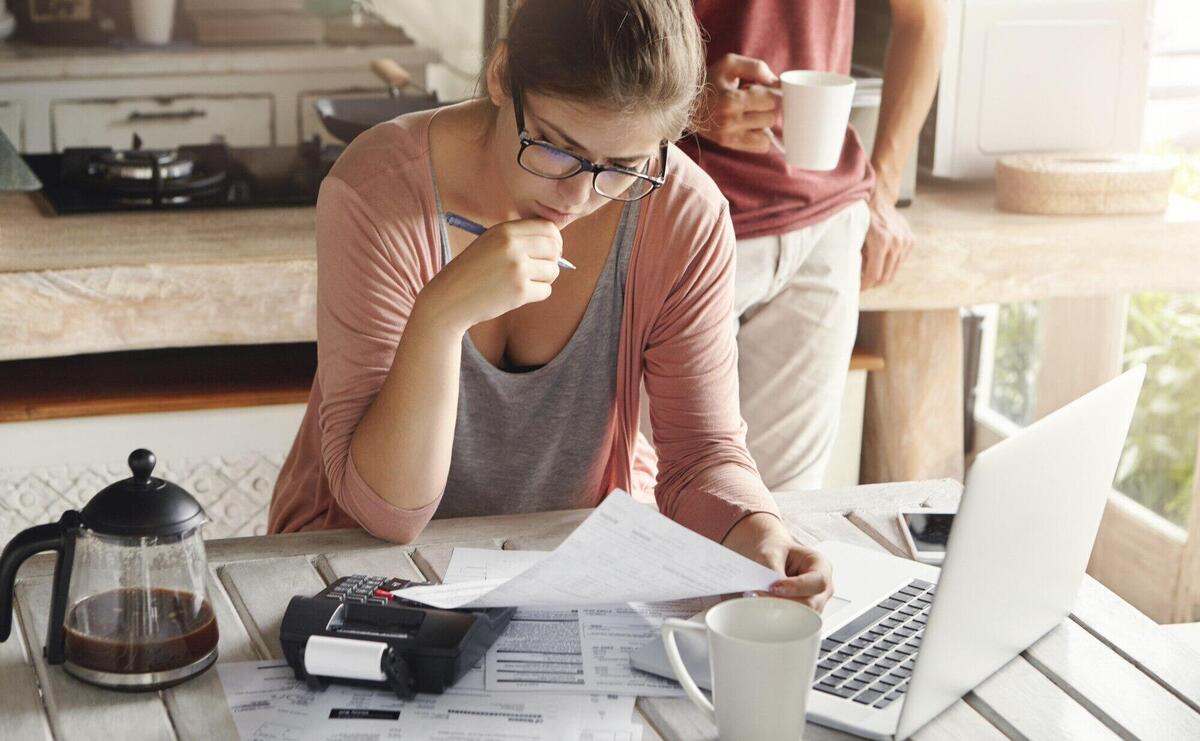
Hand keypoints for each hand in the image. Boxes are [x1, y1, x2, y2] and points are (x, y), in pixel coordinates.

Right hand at [419, 219, 562, 331]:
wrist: (449, 298)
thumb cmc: (471, 271)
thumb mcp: (490, 243)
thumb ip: (519, 238)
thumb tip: (556, 244)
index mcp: (505, 231)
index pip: (549, 228)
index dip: (555, 240)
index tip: (551, 250)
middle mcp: (513, 246)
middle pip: (555, 249)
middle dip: (553, 260)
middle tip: (541, 269)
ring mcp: (517, 269)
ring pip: (553, 271)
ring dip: (544, 279)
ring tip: (523, 282)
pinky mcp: (520, 292)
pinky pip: (546, 290)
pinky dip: (536, 294)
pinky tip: (518, 294)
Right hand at [694, 54, 779, 152]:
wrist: (685, 103)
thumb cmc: (710, 81)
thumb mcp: (729, 64)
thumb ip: (755, 67)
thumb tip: (776, 82)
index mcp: (731, 100)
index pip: (770, 100)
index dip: (771, 93)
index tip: (763, 89)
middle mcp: (730, 121)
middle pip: (771, 117)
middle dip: (768, 107)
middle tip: (756, 101)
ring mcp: (730, 136)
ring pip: (768, 133)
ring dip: (764, 122)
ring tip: (751, 112)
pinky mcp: (729, 144)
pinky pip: (761, 146)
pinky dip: (761, 136)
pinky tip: (751, 125)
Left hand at [723, 513, 833, 611]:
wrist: (770, 556)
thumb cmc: (776, 550)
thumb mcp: (771, 552)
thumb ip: (772, 570)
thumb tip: (769, 590)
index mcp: (821, 565)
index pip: (818, 581)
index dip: (797, 587)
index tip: (774, 587)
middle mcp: (822, 587)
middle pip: (812, 604)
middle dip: (786, 603)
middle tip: (760, 597)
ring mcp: (815, 603)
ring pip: (803, 616)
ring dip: (781, 611)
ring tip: (759, 600)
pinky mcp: (803, 614)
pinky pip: (794, 621)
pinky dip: (778, 616)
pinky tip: (764, 608)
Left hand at [861, 187, 914, 290]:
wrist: (879, 200)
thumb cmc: (862, 219)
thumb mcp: (856, 237)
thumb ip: (857, 257)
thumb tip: (855, 277)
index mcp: (881, 242)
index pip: (874, 275)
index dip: (865, 285)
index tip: (859, 289)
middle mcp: (896, 242)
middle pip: (886, 276)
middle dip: (874, 282)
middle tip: (864, 282)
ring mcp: (906, 241)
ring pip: (894, 271)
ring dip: (883, 274)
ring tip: (871, 271)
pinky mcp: (911, 241)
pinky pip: (900, 261)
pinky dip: (890, 264)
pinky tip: (881, 259)